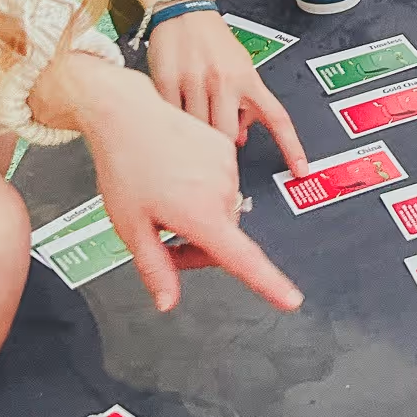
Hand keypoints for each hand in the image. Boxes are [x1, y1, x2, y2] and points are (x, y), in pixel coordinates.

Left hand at [76, 63, 304, 312]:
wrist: (126, 113)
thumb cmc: (125, 166)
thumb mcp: (130, 227)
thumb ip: (155, 269)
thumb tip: (168, 303)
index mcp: (201, 213)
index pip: (242, 259)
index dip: (269, 283)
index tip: (291, 299)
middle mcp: (222, 189)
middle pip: (225, 235)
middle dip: (198, 244)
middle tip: (161, 237)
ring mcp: (227, 165)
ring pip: (222, 208)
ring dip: (200, 213)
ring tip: (163, 197)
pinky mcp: (225, 147)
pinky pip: (220, 181)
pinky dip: (202, 187)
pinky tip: (174, 175)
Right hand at [147, 7, 308, 168]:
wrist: (184, 11)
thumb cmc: (214, 42)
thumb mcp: (241, 68)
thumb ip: (245, 104)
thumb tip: (241, 140)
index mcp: (248, 79)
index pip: (277, 118)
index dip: (291, 147)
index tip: (301, 169)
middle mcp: (224, 81)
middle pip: (228, 137)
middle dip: (222, 143)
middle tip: (214, 132)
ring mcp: (195, 83)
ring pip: (199, 133)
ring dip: (197, 133)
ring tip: (194, 111)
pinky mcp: (167, 83)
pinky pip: (172, 119)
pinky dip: (175, 122)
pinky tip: (176, 108)